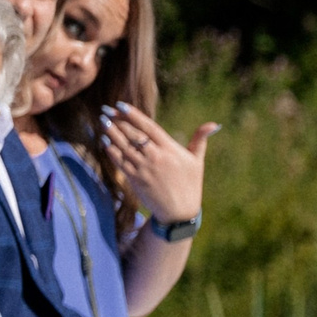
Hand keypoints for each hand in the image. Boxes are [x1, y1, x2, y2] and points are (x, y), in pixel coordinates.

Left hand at [101, 102, 213, 224]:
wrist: (179, 211)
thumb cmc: (190, 184)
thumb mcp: (197, 161)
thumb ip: (200, 139)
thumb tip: (213, 124)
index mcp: (170, 149)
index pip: (149, 127)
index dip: (134, 115)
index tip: (121, 105)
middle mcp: (156, 157)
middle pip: (134, 135)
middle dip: (119, 121)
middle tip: (106, 110)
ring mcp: (144, 168)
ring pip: (124, 147)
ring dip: (112, 133)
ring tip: (102, 121)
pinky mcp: (135, 180)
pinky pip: (120, 162)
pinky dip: (112, 151)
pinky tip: (104, 141)